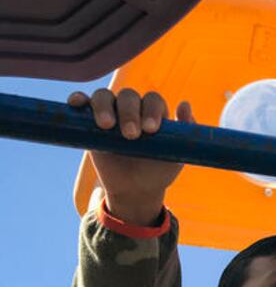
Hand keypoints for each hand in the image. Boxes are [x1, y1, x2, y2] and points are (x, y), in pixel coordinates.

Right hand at [69, 89, 194, 225]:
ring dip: (103, 106)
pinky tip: (77, 104)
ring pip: (104, 96)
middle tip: (131, 135)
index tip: (151, 130)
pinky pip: (82, 104)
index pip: (152, 100)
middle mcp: (132, 109)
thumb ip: (186, 131)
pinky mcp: (89, 122)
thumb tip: (184, 104)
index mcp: (154, 113)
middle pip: (128, 96)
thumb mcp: (177, 155)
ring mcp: (110, 113)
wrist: (136, 190)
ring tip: (107, 126)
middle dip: (129, 112)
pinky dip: (78, 100)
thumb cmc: (159, 171)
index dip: (152, 110)